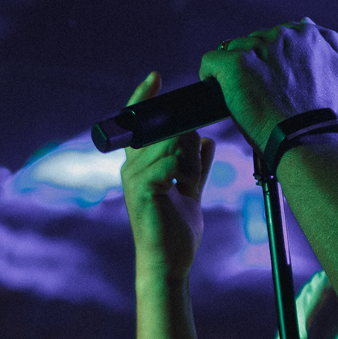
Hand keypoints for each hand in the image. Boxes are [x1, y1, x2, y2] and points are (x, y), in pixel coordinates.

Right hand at [119, 72, 215, 283]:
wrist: (169, 261)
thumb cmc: (175, 231)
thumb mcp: (190, 191)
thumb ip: (196, 166)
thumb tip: (206, 140)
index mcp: (139, 166)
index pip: (137, 124)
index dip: (144, 98)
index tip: (154, 77)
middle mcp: (131, 168)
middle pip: (165, 131)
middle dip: (188, 145)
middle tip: (191, 174)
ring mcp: (134, 178)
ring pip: (174, 144)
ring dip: (191, 162)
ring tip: (188, 184)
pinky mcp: (143, 188)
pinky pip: (173, 161)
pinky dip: (187, 170)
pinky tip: (185, 187)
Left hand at [197, 18, 337, 147]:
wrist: (306, 138)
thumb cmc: (323, 115)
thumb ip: (331, 43)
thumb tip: (307, 23)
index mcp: (307, 35)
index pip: (278, 35)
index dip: (272, 59)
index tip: (273, 80)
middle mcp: (283, 35)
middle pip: (255, 41)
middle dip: (254, 63)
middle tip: (260, 92)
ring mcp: (257, 48)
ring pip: (233, 50)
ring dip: (235, 71)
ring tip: (243, 96)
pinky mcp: (235, 64)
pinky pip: (211, 61)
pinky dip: (211, 75)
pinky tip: (218, 90)